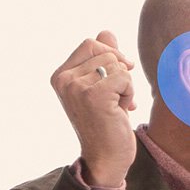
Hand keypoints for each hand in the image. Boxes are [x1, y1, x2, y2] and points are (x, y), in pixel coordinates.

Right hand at [50, 30, 137, 187]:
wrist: (106, 158)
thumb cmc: (106, 122)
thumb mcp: (102, 86)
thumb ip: (102, 58)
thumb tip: (106, 32)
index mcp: (60, 75)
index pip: (91, 43)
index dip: (111, 57)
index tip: (115, 80)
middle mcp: (64, 79)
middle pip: (106, 51)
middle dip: (119, 72)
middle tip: (114, 97)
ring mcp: (77, 87)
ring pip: (118, 65)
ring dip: (125, 86)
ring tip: (115, 107)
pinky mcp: (94, 95)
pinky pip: (125, 77)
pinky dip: (129, 94)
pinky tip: (120, 112)